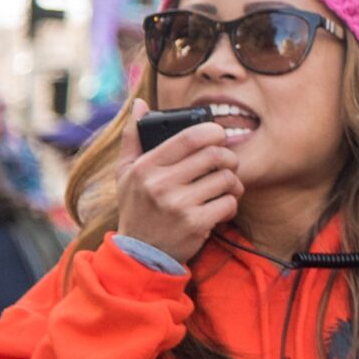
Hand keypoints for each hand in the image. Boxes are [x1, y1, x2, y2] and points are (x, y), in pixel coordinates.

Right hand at [113, 103, 240, 263]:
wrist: (140, 254)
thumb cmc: (137, 207)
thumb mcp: (126, 173)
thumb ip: (133, 137)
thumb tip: (140, 104)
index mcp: (146, 167)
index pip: (190, 137)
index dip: (213, 131)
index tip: (219, 136)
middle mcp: (160, 185)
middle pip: (215, 156)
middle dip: (229, 157)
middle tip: (227, 164)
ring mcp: (178, 205)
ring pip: (226, 179)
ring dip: (233, 182)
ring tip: (225, 187)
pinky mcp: (195, 224)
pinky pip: (229, 203)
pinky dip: (230, 204)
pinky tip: (219, 207)